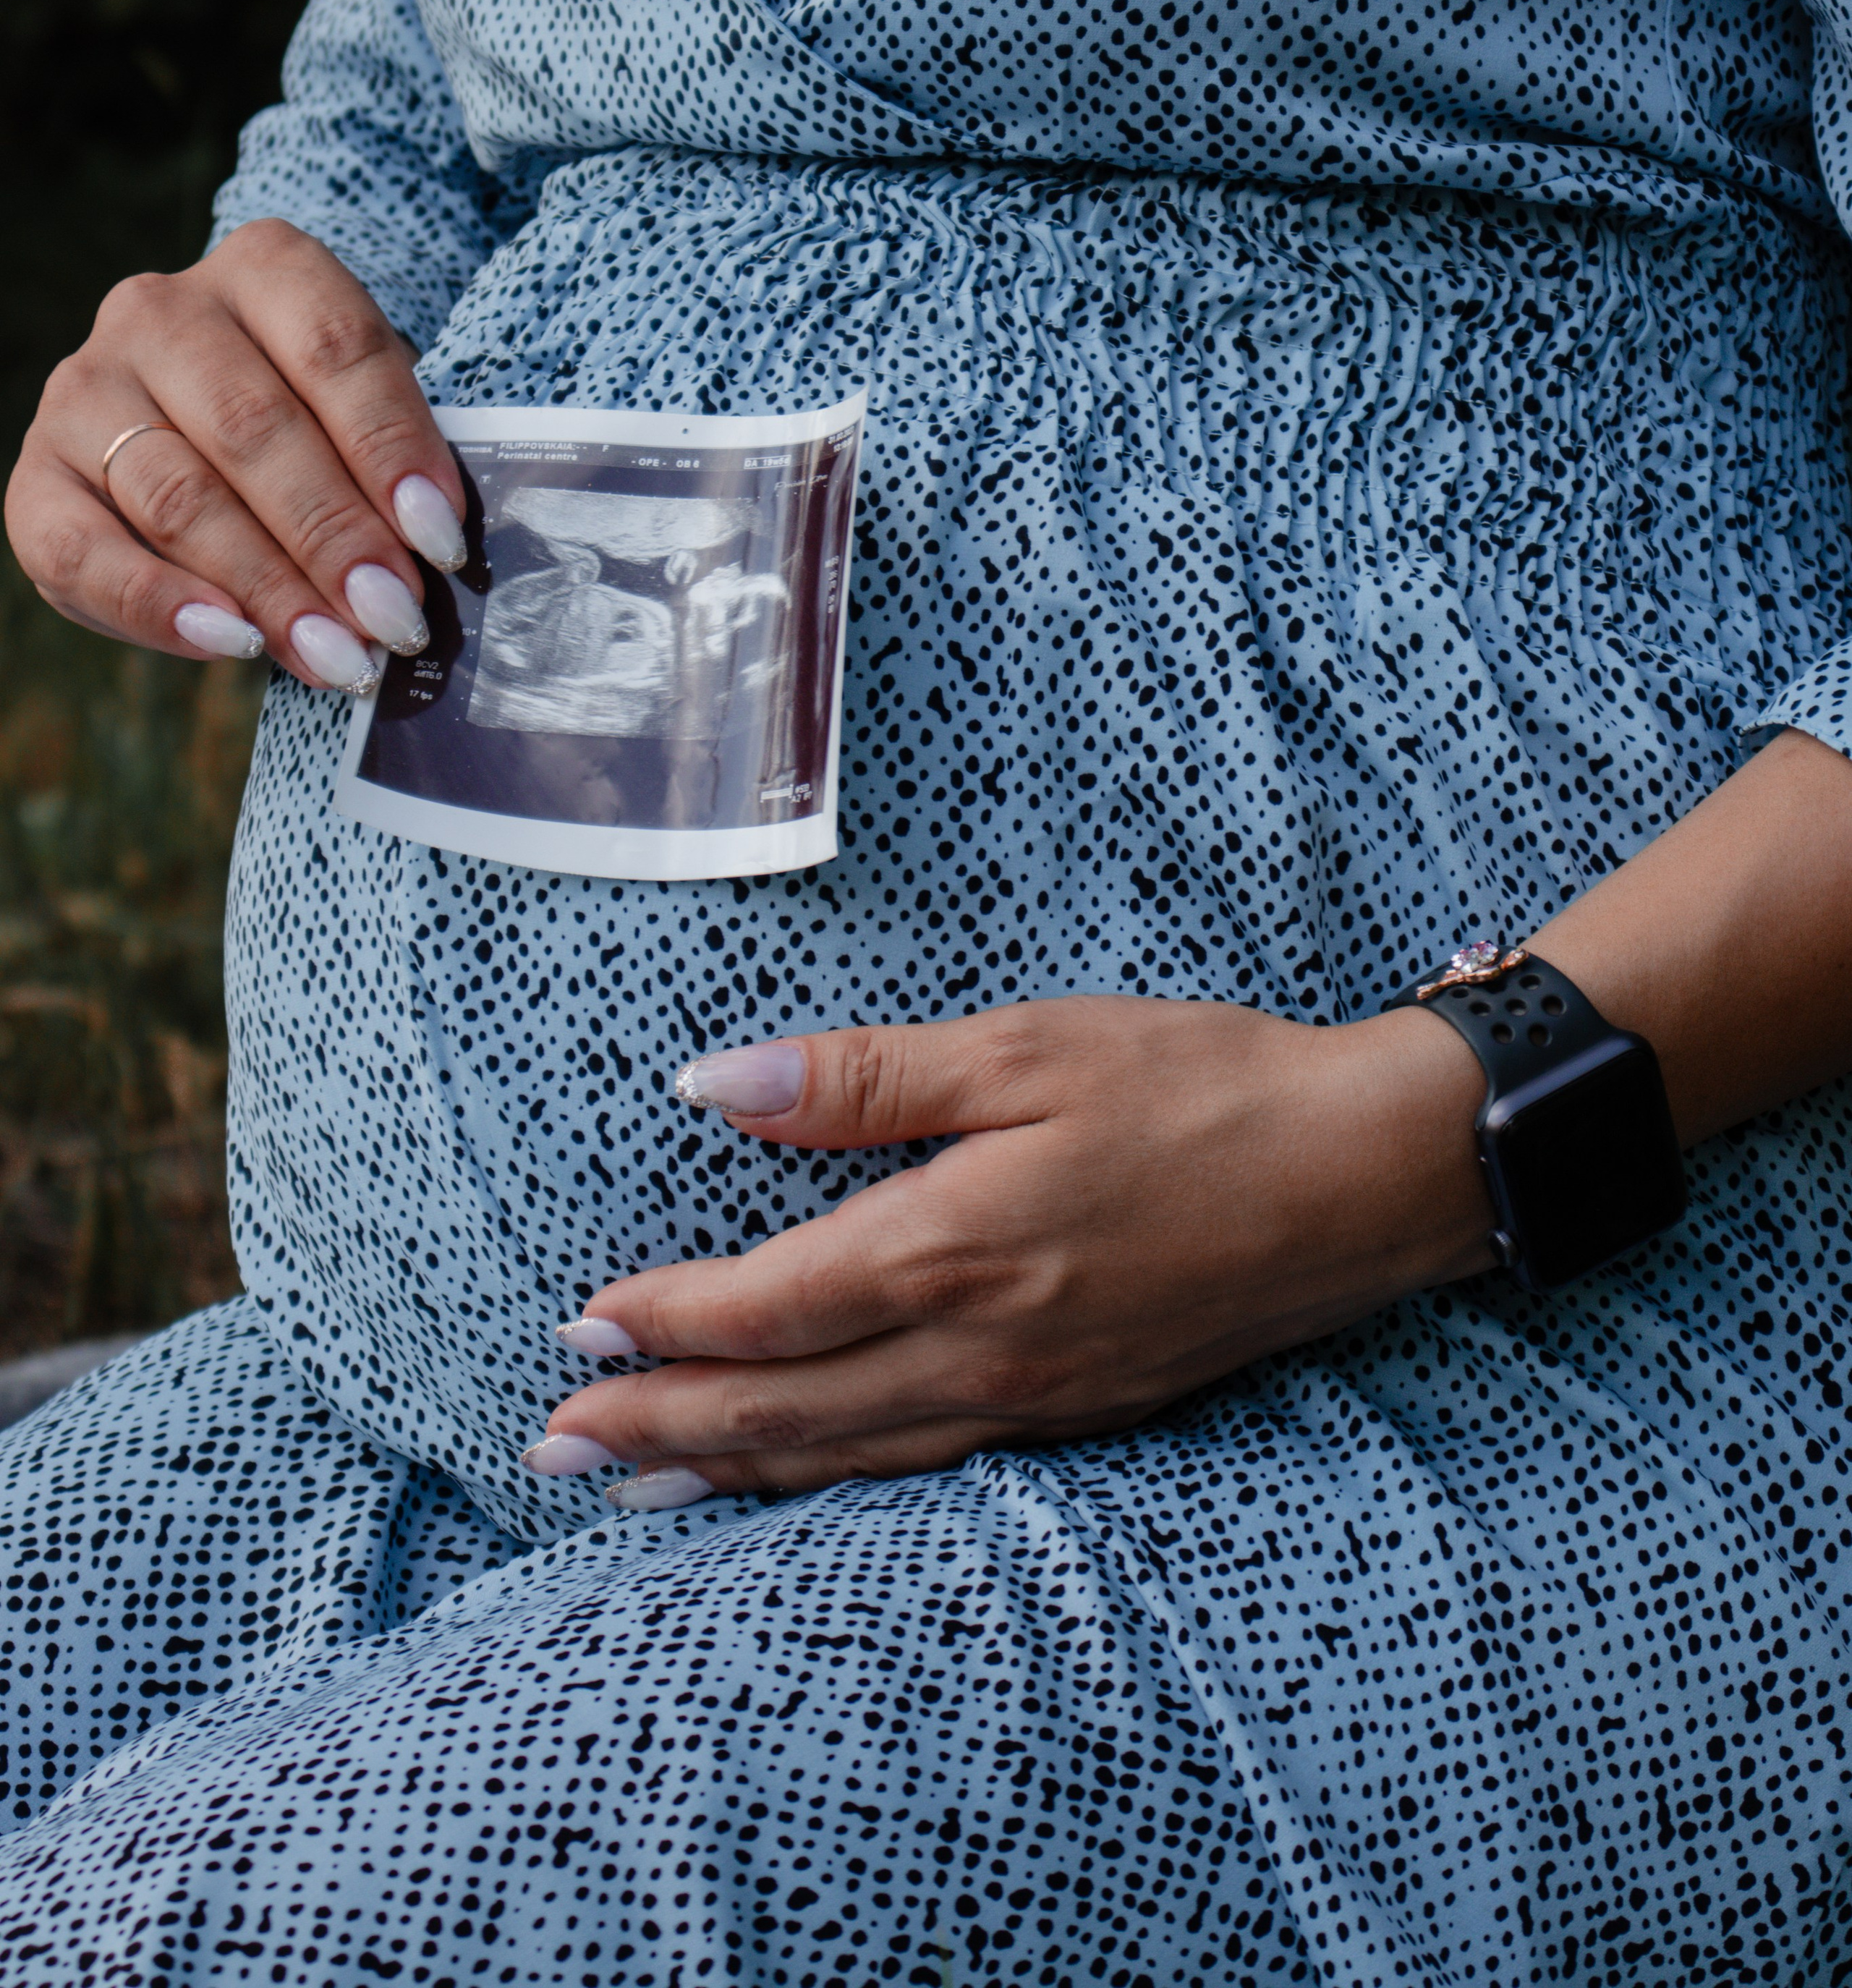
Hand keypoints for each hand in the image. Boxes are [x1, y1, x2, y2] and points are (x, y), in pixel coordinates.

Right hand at [5, 219, 468, 687]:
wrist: (197, 427)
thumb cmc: (316, 419)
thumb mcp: (363, 412)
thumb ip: (393, 462)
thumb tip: (430, 552)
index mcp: (264, 268)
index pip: (336, 348)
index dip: (391, 447)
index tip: (439, 537)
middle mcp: (160, 312)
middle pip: (253, 428)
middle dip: (332, 536)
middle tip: (392, 617)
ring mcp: (86, 388)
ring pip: (179, 495)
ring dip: (265, 585)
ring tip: (335, 653)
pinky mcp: (36, 475)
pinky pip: (85, 551)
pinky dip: (160, 605)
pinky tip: (232, 643)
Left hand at [530, 995, 1494, 1503]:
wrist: (1360, 1178)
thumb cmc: (1196, 1088)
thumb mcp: (1024, 1048)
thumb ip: (863, 1079)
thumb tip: (714, 1084)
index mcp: (953, 1248)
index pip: (766, 1306)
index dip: (662, 1323)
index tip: (578, 1328)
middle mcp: (978, 1349)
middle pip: (780, 1409)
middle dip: (656, 1428)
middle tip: (550, 1450)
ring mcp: (1031, 1401)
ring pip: (843, 1459)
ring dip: (724, 1471)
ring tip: (629, 1489)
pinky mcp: (1077, 1416)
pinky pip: (917, 1469)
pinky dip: (826, 1481)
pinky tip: (794, 1479)